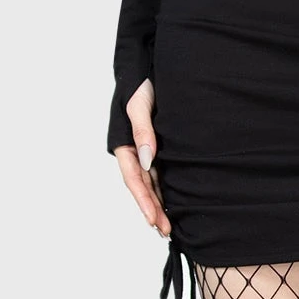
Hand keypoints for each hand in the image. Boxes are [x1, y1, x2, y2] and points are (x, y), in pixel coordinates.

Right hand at [114, 78, 170, 236]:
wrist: (148, 66)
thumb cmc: (142, 83)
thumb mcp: (139, 104)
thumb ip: (143, 131)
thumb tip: (148, 160)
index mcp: (124, 143)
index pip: (134, 179)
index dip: (143, 200)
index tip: (154, 219)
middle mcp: (133, 150)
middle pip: (142, 186)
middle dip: (152, 209)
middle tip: (165, 231)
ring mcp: (145, 150)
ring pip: (151, 182)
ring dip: (158, 204)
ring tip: (167, 227)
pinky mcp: (158, 146)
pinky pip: (160, 172)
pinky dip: (164, 189)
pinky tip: (174, 202)